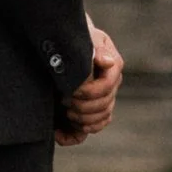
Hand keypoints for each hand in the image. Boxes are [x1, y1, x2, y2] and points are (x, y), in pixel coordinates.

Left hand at [56, 21, 124, 145]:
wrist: (64, 44)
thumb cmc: (75, 39)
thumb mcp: (85, 38)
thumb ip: (96, 49)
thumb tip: (108, 61)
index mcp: (112, 66)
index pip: (107, 87)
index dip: (90, 92)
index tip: (71, 90)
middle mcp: (110, 85)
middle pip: (105, 106)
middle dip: (83, 107)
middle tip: (63, 101)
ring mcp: (102, 98)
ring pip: (102, 119)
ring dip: (82, 120)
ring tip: (65, 112)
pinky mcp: (91, 110)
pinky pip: (92, 129)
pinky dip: (76, 134)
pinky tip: (58, 132)